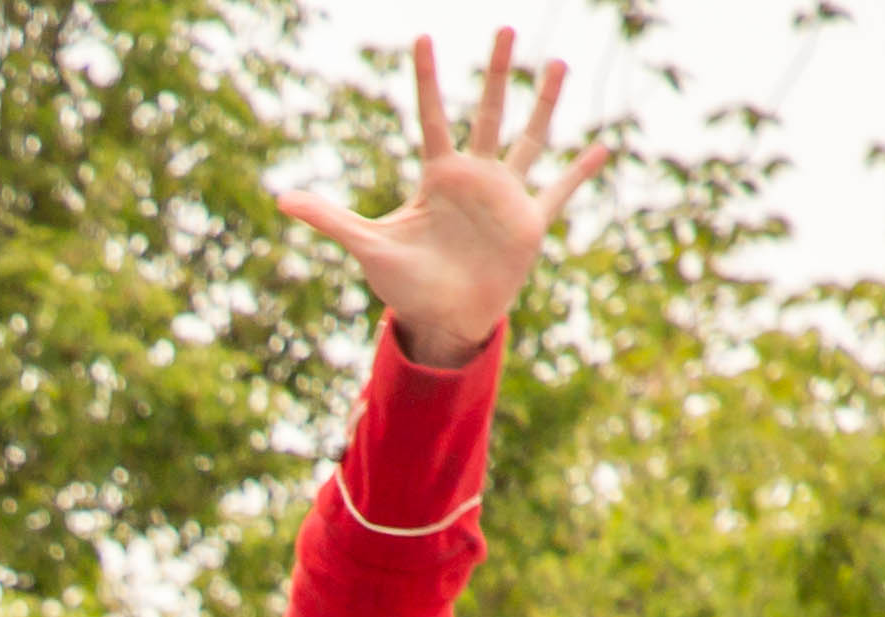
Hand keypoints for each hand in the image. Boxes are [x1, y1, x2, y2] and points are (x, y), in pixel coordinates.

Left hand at [276, 30, 610, 369]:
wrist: (442, 319)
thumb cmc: (404, 282)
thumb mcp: (367, 246)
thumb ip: (329, 219)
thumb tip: (281, 200)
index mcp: (437, 176)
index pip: (431, 116)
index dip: (427, 79)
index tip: (423, 37)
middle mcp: (475, 176)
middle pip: (488, 113)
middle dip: (497, 73)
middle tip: (506, 28)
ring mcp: (505, 195)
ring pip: (529, 138)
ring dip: (544, 103)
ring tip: (558, 63)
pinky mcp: (529, 221)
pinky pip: (560, 190)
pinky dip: (580, 171)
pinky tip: (604, 147)